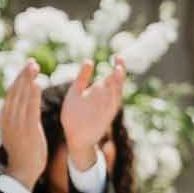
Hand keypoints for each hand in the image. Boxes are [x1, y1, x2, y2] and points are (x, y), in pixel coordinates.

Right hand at [0, 61, 48, 190]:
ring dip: (28, 80)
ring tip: (35, 67)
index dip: (18, 80)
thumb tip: (17, 107)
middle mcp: (8, 118)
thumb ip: (15, 119)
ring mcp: (17, 123)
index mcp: (4, 118)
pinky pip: (30, 107)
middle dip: (23, 75)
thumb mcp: (15, 132)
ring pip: (22, 96)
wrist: (22, 170)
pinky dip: (33, 94)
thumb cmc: (22, 152)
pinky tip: (38, 83)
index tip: (26, 68)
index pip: (10, 94)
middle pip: (15, 91)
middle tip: (31, 62)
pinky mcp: (27, 128)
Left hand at [58, 57, 126, 173]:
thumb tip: (89, 60)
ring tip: (117, 72)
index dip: (117, 66)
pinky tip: (111, 89)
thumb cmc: (74, 115)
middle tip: (118, 63)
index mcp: (101, 92)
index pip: (113, 77)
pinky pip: (110, 107)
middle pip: (117, 84)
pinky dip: (111, 99)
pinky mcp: (104, 119)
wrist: (74, 137)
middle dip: (119, 74)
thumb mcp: (76, 92)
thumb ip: (82, 78)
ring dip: (117, 84)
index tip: (117, 55)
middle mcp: (107, 100)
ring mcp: (106, 109)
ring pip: (115, 95)